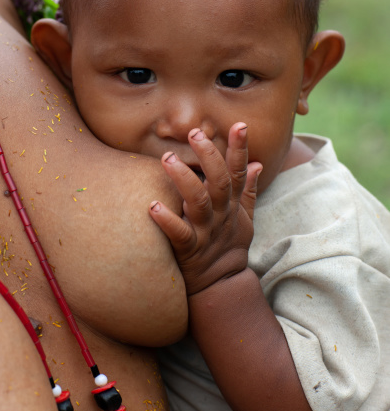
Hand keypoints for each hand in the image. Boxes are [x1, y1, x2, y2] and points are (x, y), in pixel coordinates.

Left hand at [149, 124, 261, 295]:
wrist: (222, 285)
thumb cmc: (228, 245)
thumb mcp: (244, 218)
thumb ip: (248, 189)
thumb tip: (257, 163)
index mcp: (232, 204)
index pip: (239, 171)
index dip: (240, 148)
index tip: (240, 125)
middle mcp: (221, 215)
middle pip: (219, 182)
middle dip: (209, 156)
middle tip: (194, 133)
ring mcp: (206, 232)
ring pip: (198, 203)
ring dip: (184, 179)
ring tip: (167, 159)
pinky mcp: (189, 250)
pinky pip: (178, 234)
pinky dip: (167, 221)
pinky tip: (152, 207)